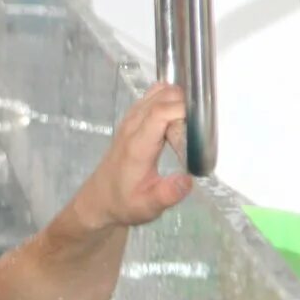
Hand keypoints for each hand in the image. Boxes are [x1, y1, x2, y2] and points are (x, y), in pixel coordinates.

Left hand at [72, 83, 192, 229]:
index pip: (161, 111)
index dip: (184, 112)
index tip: (198, 129)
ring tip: (187, 128)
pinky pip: (154, 98)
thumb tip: (188, 180)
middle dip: (186, 106)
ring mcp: (130, 119)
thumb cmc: (125, 203)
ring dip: (178, 102)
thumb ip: (167, 195)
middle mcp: (132, 125)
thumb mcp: (147, 207)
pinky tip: (177, 124)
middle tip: (194, 132)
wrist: (100, 200)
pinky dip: (170, 102)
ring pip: (158, 92)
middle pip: (163, 96)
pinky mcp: (132, 119)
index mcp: (137, 144)